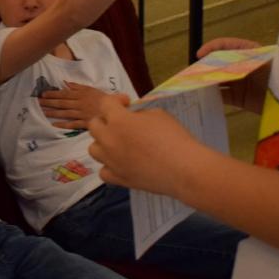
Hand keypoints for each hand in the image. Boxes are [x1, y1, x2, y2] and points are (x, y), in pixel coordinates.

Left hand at [39, 82, 124, 129]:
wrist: (116, 110)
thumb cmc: (104, 99)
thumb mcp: (91, 89)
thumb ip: (78, 86)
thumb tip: (66, 83)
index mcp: (81, 95)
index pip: (64, 94)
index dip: (53, 94)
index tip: (43, 94)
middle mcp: (79, 104)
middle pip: (62, 103)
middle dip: (49, 103)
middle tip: (38, 103)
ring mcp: (81, 114)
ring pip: (64, 113)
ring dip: (53, 113)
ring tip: (42, 112)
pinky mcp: (85, 123)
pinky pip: (72, 124)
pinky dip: (63, 124)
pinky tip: (54, 125)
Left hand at [88, 95, 202, 197]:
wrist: (184, 169)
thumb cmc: (174, 138)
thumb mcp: (158, 114)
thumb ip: (139, 114)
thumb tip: (133, 119)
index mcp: (118, 121)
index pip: (105, 103)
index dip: (116, 100)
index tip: (127, 103)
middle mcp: (109, 140)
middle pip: (94, 125)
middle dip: (106, 120)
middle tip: (121, 122)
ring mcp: (111, 161)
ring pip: (94, 149)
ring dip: (103, 143)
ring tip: (118, 143)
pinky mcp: (119, 178)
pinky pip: (103, 171)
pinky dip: (109, 166)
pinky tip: (120, 163)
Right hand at [197, 37, 268, 111]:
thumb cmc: (277, 73)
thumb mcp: (255, 62)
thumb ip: (233, 61)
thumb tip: (211, 61)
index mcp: (247, 52)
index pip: (224, 46)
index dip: (210, 48)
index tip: (199, 55)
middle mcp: (241, 66)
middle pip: (218, 65)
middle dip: (205, 68)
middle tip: (191, 72)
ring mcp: (240, 83)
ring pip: (218, 81)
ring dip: (207, 83)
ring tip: (194, 85)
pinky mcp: (241, 99)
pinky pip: (223, 96)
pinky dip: (214, 96)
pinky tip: (205, 97)